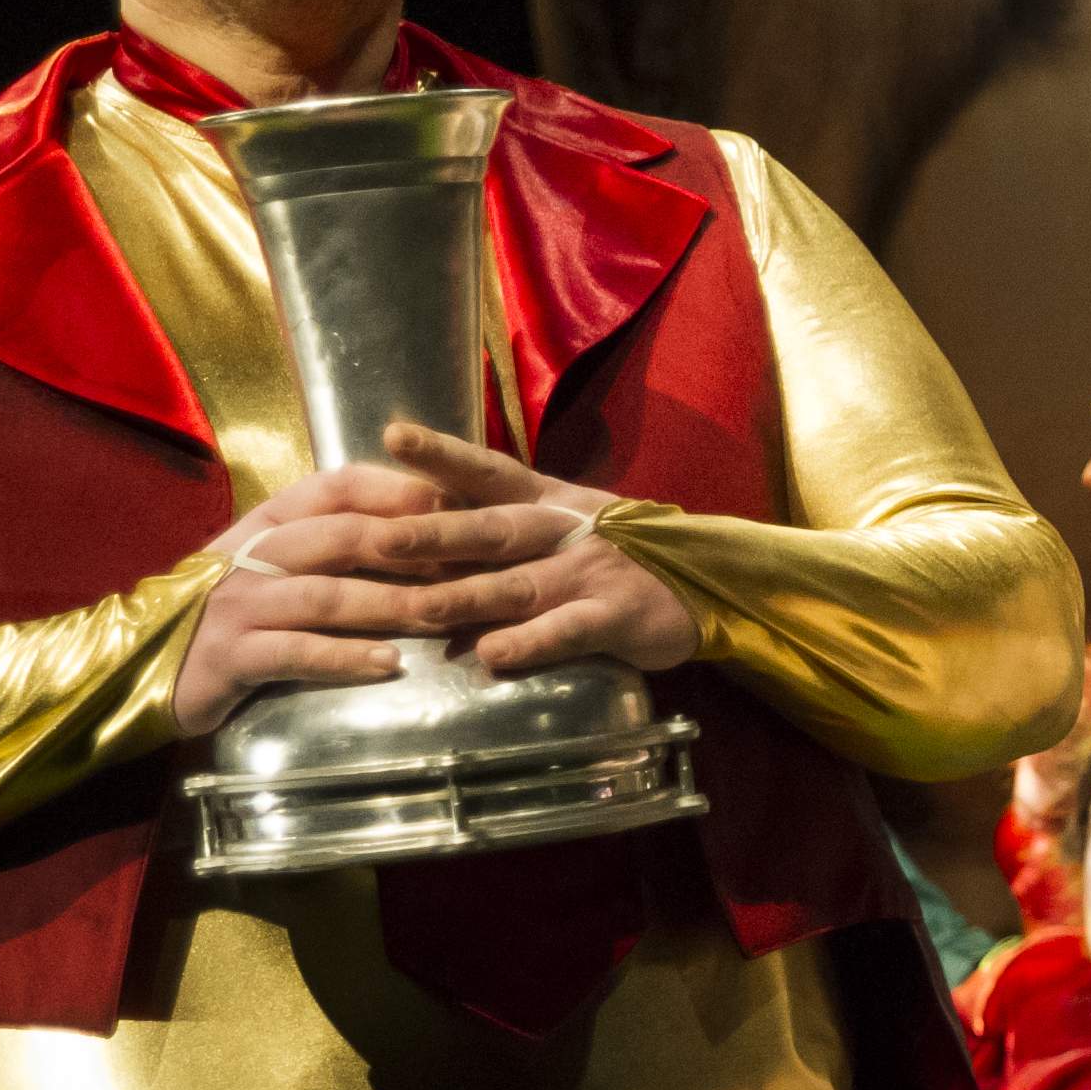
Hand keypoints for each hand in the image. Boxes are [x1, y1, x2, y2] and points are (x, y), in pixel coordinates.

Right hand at [174, 462, 463, 732]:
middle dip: (407, 549)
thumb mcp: (276, 564)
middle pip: (339, 536)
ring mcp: (238, 605)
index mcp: (268, 521)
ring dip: (388, 605)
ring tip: (440, 617)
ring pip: (324, 596)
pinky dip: (344, 658)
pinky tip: (389, 664)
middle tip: (467, 565)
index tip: (450, 502)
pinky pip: (295, 652)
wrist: (145, 663)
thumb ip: (331, 543)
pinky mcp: (231, 657)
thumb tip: (420, 529)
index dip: (393, 489)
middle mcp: (252, 554)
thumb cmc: (234, 611)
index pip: (334, 486)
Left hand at [381, 425, 696, 678]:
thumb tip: (413, 524)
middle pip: (493, 528)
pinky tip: (493, 654)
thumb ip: (497, 525)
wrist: (708, 578)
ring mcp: (591, 572)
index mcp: (547, 499)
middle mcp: (564, 529)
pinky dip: (531, 641)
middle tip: (382, 539)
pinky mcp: (617, 616)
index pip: (487, 470)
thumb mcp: (561, 521)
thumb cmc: (616, 551)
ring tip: (419, 607)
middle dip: (436, 533)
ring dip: (468, 595)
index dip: (441, 454)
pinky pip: (568, 630)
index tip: (393, 436)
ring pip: (520, 584)